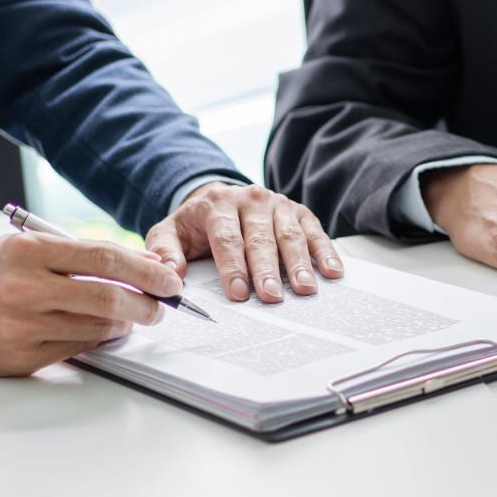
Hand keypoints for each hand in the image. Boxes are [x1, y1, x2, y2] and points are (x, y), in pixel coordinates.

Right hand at [0, 234, 180, 376]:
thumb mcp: (30, 249)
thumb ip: (84, 255)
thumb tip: (146, 263)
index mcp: (28, 252)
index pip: (103, 258)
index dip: (145, 271)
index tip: (169, 279)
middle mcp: (24, 289)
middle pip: (107, 297)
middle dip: (146, 304)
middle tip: (161, 306)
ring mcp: (22, 326)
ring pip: (97, 327)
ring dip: (125, 324)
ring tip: (132, 316)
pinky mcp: (23, 357)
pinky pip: (78, 348)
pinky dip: (100, 339)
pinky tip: (103, 331)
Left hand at [145, 183, 341, 303]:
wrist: (219, 200)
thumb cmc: (196, 225)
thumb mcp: (170, 233)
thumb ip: (164, 251)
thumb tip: (169, 275)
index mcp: (217, 204)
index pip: (226, 238)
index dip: (233, 267)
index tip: (239, 292)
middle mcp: (250, 199)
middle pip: (260, 238)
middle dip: (267, 269)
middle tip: (272, 296)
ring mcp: (278, 204)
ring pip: (290, 235)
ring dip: (299, 264)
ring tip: (304, 288)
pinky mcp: (299, 212)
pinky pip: (314, 232)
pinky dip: (325, 252)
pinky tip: (332, 271)